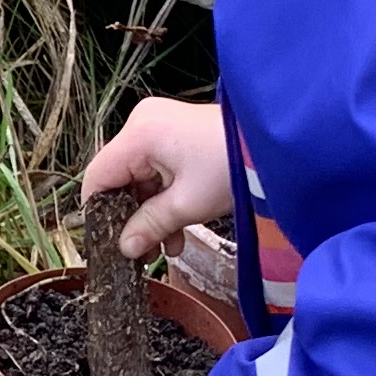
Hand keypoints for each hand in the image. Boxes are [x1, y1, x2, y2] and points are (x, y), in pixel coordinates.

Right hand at [81, 99, 230, 258]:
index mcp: (138, 135)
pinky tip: (178, 229)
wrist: (277, 146)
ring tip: (169, 247)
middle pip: (120, 178)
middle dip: (133, 217)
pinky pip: (157, 169)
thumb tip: (124, 248)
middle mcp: (143, 123)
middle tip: (143, 252)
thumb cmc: (231, 169)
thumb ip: (150, 226)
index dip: (98, 214)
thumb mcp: (187, 205)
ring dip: (152, 212)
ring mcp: (160, 125)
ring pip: (140, 178)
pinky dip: (165, 197)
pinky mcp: (176, 132)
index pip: (98, 177)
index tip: (109, 244)